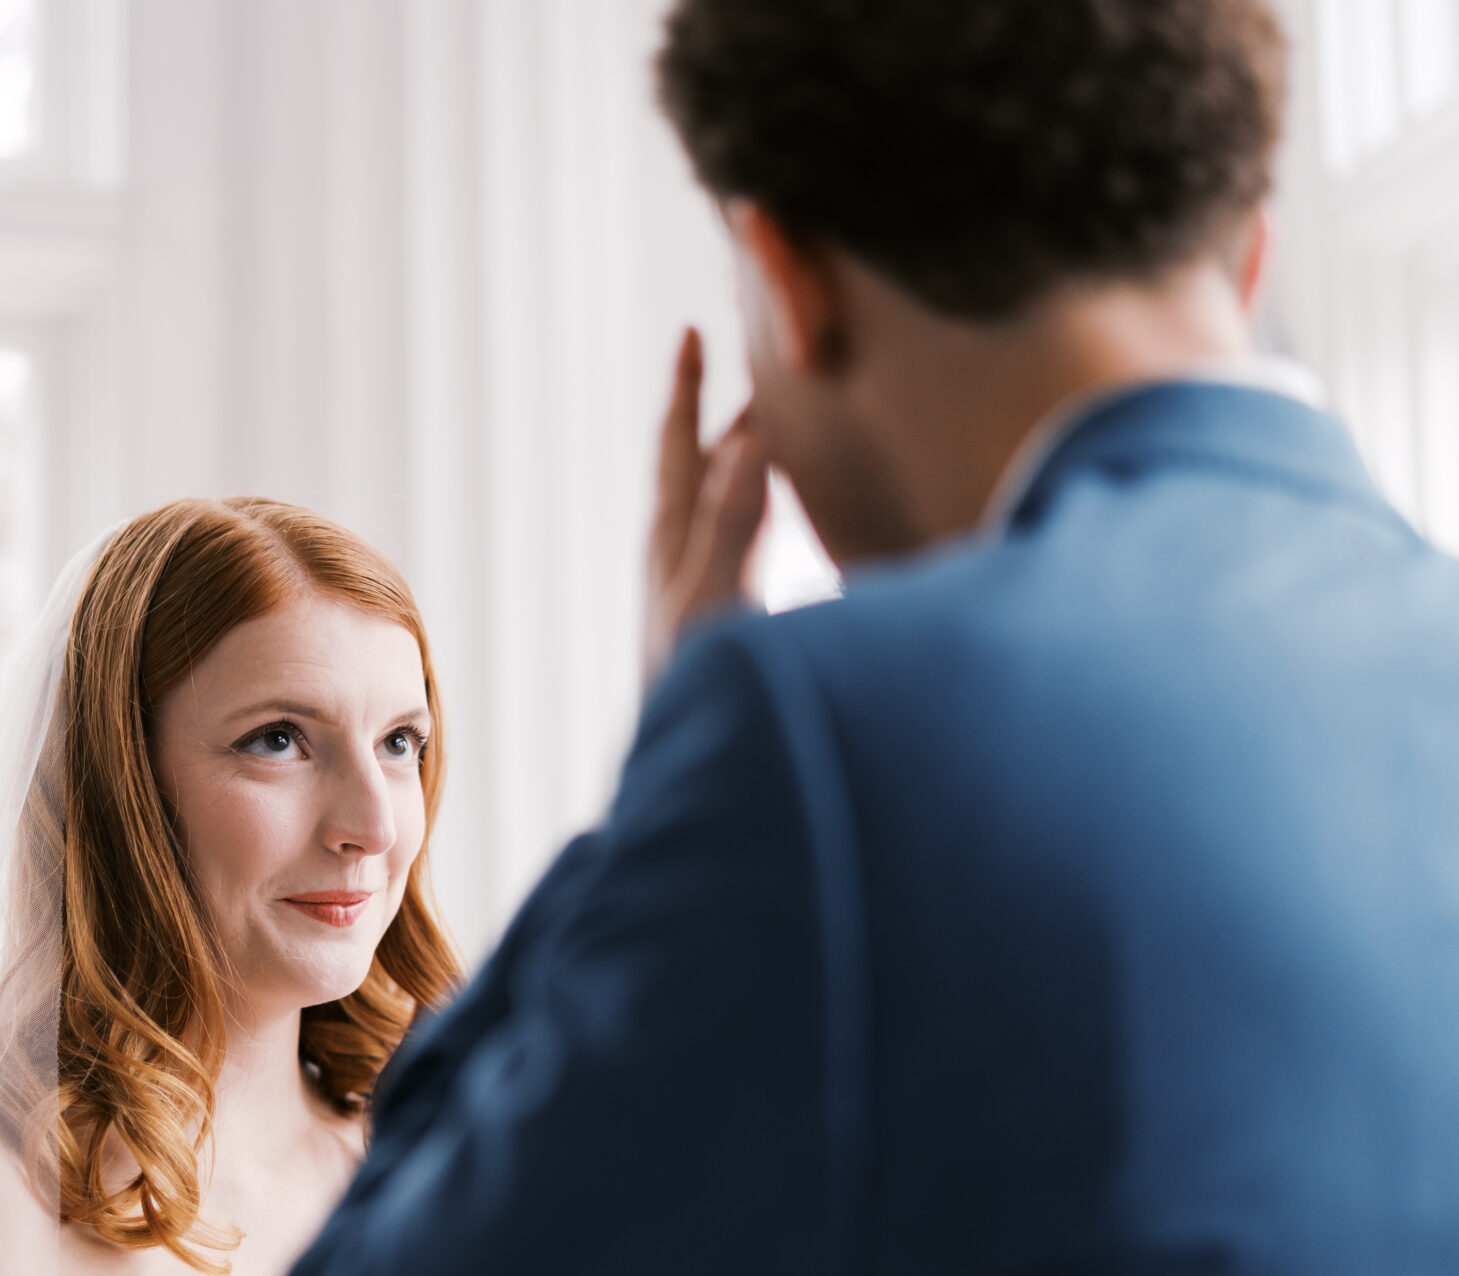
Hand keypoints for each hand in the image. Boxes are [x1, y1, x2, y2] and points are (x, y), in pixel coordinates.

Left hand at [644, 329, 770, 685]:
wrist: (693, 760)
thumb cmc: (693, 683)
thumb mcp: (714, 594)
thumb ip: (731, 520)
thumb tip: (746, 438)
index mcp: (673, 538)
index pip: (678, 445)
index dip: (686, 389)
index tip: (691, 332)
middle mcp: (681, 555)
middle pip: (700, 466)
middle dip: (724, 417)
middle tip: (756, 373)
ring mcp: (701, 587)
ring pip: (723, 504)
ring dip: (746, 462)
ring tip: (773, 430)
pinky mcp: (725, 618)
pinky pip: (744, 542)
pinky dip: (764, 510)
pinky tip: (784, 521)